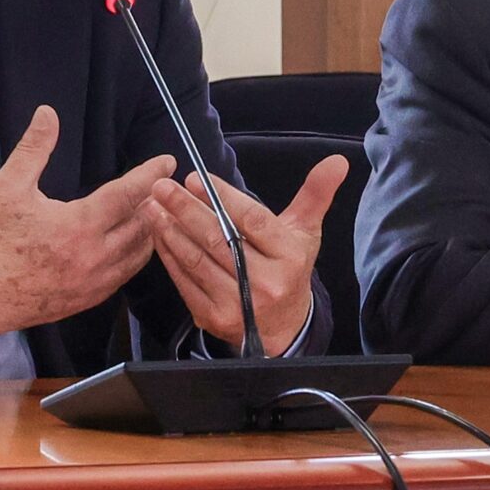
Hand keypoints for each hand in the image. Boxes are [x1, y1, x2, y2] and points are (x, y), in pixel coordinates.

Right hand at [0, 106, 174, 352]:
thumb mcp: (8, 186)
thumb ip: (34, 148)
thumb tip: (48, 113)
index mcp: (79, 225)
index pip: (128, 194)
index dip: (149, 174)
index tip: (167, 161)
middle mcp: (95, 256)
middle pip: (142, 225)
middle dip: (156, 202)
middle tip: (164, 184)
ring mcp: (94, 283)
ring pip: (138, 255)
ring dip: (149, 231)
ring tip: (154, 212)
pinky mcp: (87, 301)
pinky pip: (123, 277)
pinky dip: (134, 257)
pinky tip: (130, 246)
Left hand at [143, 154, 346, 355]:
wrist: (283, 329)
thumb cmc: (290, 268)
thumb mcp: (305, 232)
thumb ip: (315, 195)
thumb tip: (337, 161)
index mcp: (289, 256)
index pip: (252, 222)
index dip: (222, 199)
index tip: (195, 179)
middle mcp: (266, 282)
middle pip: (219, 240)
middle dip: (186, 210)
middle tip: (162, 187)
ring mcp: (238, 303)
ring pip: (198, 261)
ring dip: (170, 231)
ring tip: (152, 206)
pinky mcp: (214, 318)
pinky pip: (186, 282)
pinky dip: (169, 256)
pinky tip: (158, 235)